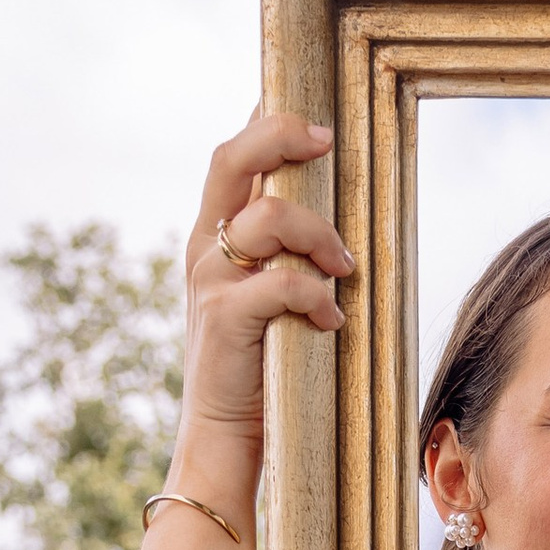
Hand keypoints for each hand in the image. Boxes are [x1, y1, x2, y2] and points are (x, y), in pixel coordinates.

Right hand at [179, 104, 353, 456]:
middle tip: (327, 141)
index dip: (266, 121)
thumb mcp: (273, 299)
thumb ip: (289, 254)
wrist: (224, 437)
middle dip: (282, 137)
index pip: (232, 155)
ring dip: (319, 237)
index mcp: (214, 234)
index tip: (312, 111)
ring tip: (345, 270)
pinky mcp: (225, 319)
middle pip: (233, 159)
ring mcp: (211, 281)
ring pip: (268, 220)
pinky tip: (331, 322)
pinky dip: (316, 297)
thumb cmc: (262, 369)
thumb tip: (341, 220)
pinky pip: (281, 283)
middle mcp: (205, 247)